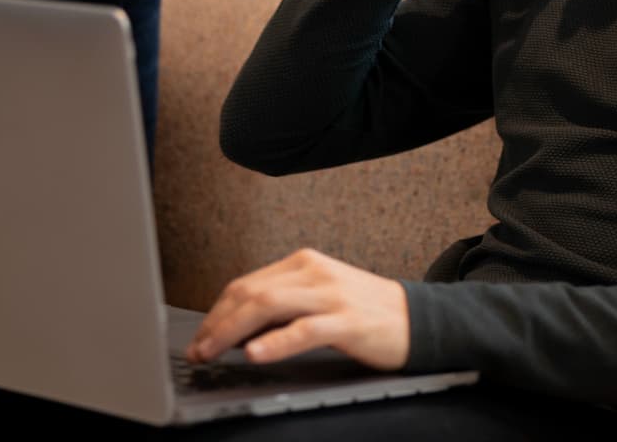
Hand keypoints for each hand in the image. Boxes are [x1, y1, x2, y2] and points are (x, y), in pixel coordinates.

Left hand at [185, 248, 409, 369]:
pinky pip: (304, 330)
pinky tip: (256, 353)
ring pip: (268, 306)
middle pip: (250, 292)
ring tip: (213, 352)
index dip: (216, 312)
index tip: (200, 336)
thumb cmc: (366, 311)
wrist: (418, 318)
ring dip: (231, 331)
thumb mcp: (321, 296)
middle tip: (198, 349)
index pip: (246, 284)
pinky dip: (275, 342)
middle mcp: (314, 273)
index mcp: (304, 263)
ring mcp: (331, 295)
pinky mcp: (348, 321)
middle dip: (216, 323)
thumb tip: (237, 328)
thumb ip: (284, 304)